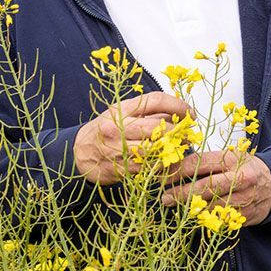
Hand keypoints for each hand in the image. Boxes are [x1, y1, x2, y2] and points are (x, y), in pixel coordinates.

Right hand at [74, 91, 190, 184]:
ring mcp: (117, 150)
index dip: (177, 105)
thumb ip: (148, 112)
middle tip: (188, 132)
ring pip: (155, 150)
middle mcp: (117, 128)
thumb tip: (180, 114)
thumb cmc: (107, 130)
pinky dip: (162, 164)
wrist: (79, 152)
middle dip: (178, 130)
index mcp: (120, 110)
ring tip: (180, 146)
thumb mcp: (122, 113)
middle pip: (157, 127)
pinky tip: (168, 160)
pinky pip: (148, 167)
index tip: (190, 112)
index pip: (155, 100)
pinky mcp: (120, 169)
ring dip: (173, 149)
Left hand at [162, 150, 270, 225]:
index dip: (177, 170)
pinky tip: (196, 217)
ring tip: (178, 208)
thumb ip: (207, 162)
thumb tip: (172, 167)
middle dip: (181, 193)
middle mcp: (238, 178)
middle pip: (204, 187)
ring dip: (191, 209)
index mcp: (231, 159)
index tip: (163, 176)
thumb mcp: (230, 156)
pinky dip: (206, 219)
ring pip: (211, 207)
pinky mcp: (245, 215)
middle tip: (165, 198)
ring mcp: (243, 198)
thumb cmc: (245, 167)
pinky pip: (220, 220)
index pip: (198, 163)